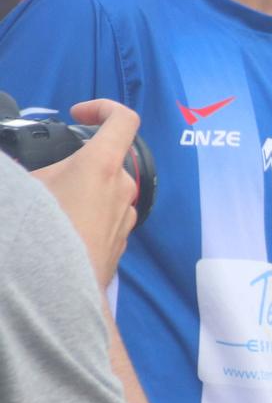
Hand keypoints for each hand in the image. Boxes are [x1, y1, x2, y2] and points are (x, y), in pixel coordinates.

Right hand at [32, 100, 140, 287]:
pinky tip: (56, 232)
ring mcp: (125, 216)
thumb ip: (18, 172)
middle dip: (75, 163)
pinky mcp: (121, 242)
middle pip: (105, 160)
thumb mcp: (20, 188)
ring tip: (45, 208)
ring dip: (79, 192)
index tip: (78, 113)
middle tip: (43, 179)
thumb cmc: (39, 235)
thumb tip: (15, 173)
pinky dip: (84, 216)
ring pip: (104, 191)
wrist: (56, 294)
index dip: (104, 108)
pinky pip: (104, 218)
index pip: (124, 120)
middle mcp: (121, 188)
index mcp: (101, 167)